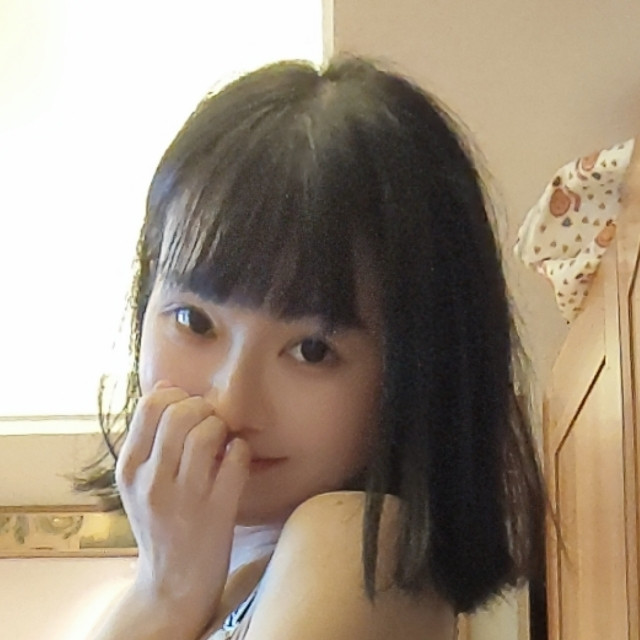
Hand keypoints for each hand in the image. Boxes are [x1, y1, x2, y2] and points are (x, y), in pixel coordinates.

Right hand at [115, 382, 249, 637]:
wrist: (172, 583)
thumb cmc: (159, 523)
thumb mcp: (139, 482)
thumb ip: (149, 436)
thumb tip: (167, 385)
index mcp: (129, 469)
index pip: (149, 405)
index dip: (175, 395)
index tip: (186, 408)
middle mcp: (152, 482)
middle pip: (179, 413)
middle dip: (202, 407)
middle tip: (209, 421)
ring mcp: (185, 498)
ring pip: (206, 432)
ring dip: (222, 426)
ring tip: (223, 439)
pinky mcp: (217, 512)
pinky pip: (235, 459)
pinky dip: (241, 449)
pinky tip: (236, 457)